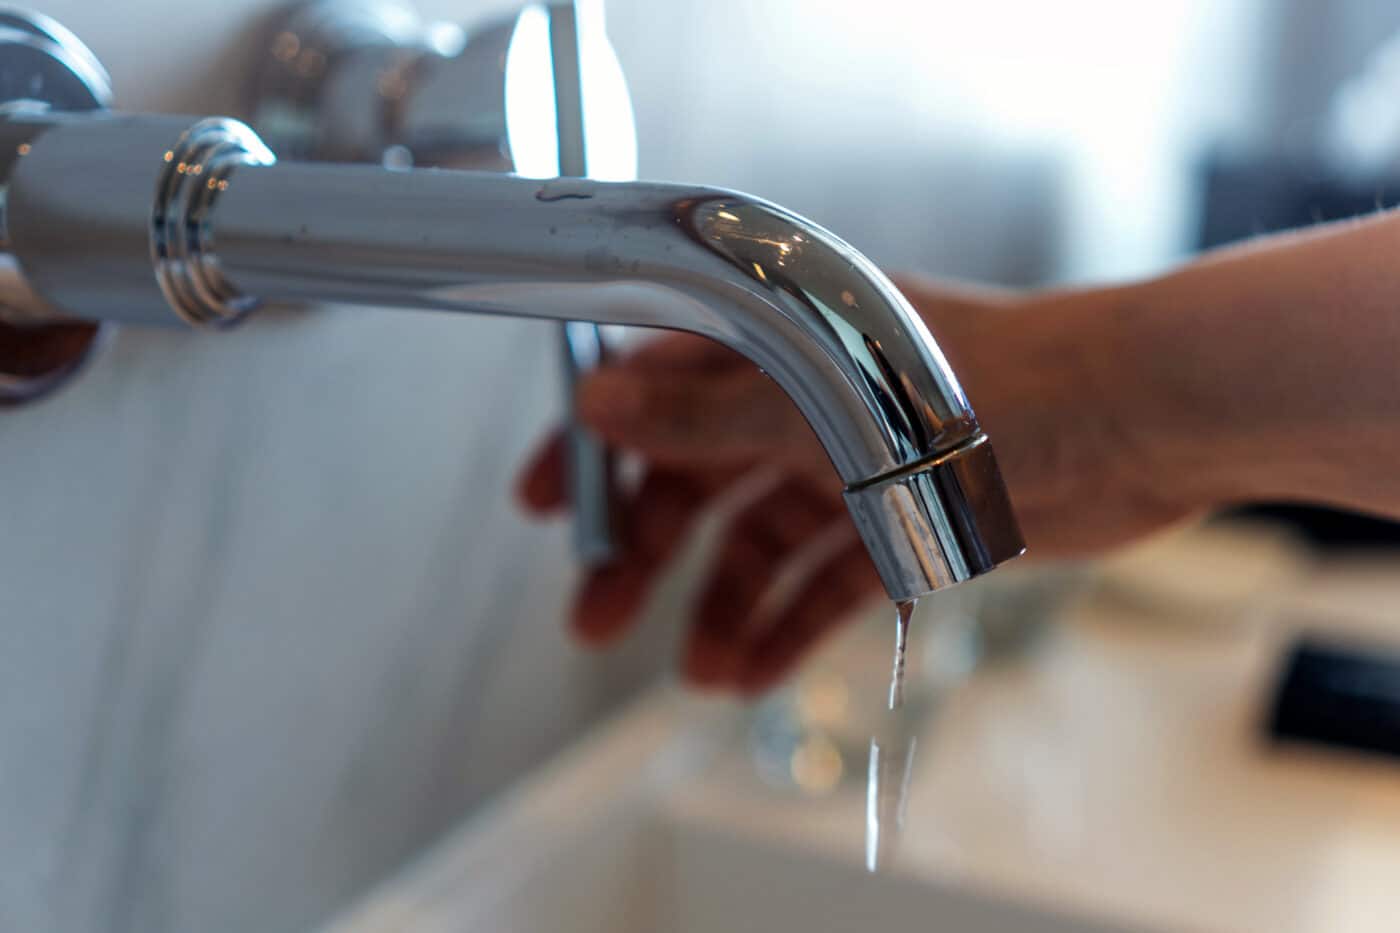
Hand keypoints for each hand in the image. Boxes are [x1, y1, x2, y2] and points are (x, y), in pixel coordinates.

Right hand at [517, 280, 1193, 692]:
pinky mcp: (899, 517)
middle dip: (643, 549)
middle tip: (596, 615)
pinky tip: (754, 669)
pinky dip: (789, 624)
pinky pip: (823, 579)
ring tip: (694, 670)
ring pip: (756, 541)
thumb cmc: (1009, 377)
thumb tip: (606, 404)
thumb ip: (712, 408)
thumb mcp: (829, 398)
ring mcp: (851, 460)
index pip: (654, 386)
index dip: (595, 445)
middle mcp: (806, 396)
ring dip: (720, 604)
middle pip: (694, 477)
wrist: (1139, 418)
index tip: (549, 503)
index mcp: (779, 340)